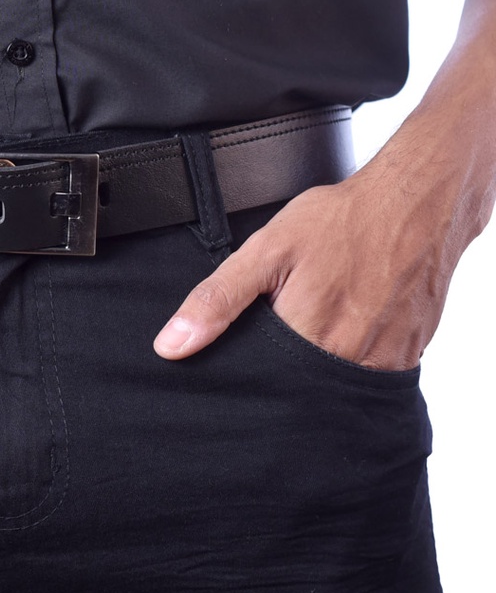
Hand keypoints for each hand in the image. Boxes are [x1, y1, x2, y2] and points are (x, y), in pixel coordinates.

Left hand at [152, 155, 455, 370]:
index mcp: (306, 337)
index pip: (260, 386)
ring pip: (335, 390)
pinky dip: (353, 362)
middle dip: (282, 378)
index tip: (239, 368)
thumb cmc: (343, 220)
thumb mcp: (266, 251)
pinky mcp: (409, 353)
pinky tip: (344, 333)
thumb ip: (217, 300)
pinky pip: (371, 376)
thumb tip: (171, 346)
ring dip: (318, 372)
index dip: (246, 381)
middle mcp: (349, 358)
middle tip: (281, 339)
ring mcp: (385, 360)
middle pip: (299, 392)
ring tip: (313, 333)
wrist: (421, 200)